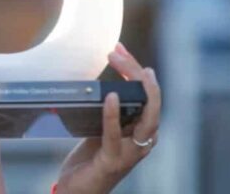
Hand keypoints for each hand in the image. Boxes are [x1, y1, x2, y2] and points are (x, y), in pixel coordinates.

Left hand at [55, 43, 161, 193]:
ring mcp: (132, 152)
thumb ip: (109, 112)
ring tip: (122, 64)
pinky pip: (115, 134)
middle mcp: (144, 141)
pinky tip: (110, 96)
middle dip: (138, 71)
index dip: (137, 71)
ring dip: (134, 85)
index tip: (120, 50)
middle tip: (118, 51)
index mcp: (142, 131)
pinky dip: (113, 114)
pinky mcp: (113, 161)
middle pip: (151, 100)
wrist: (78, 192)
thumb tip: (101, 83)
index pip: (148, 95)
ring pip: (146, 115)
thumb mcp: (101, 130)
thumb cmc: (90, 161)